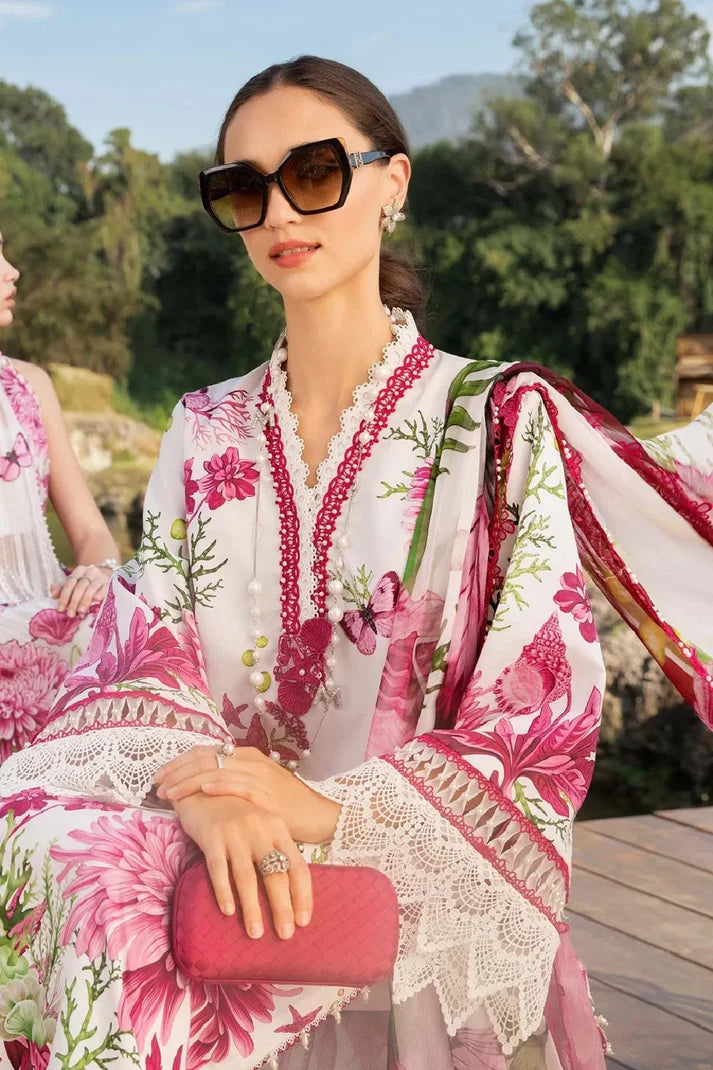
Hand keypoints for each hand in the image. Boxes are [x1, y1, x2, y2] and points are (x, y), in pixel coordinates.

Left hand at [51, 564, 110, 617]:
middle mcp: (90, 572)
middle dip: (74, 601)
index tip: (61, 609)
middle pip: (80, 586)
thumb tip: (53, 594)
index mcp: (79, 571)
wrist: (106, 574)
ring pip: (91, 587)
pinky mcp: (109, 582)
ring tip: (82, 612)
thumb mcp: (74, 583)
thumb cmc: (86, 583)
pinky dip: (101, 593)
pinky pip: (105, 588)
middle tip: (71, 614)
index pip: (70, 583)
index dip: (64, 596)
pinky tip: (97, 600)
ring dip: (86, 600)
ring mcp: (100, 577)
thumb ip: (63, 589)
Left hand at [155, 745, 340, 843]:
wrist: (318, 815)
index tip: (160, 776)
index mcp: (247, 756)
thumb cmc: (286, 805)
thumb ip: (233, 783)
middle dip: (177, 771)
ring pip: (216, 770)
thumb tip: (202, 788)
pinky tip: (202, 789)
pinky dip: (218, 784)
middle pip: (205, 758)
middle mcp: (251, 761)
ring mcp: (259, 775)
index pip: (205, 752)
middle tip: (157, 785)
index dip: (179, 762)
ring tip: (169, 793)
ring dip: (189, 781)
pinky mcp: (266, 793)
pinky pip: (237, 784)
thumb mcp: (258, 787)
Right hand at [173, 793, 310, 939]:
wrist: (205, 789)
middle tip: (285, 934)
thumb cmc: (238, 815)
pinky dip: (224, 892)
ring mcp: (236, 833)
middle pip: (275, 874)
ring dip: (252, 908)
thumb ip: (276, 851)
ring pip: (247, 877)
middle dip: (282, 907)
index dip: (303, 895)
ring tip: (256, 933)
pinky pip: (218, 869)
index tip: (304, 921)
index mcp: (278, 829)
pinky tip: (228, 911)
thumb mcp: (263, 827)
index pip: (298, 866)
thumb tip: (289, 893)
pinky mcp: (212, 837)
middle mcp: (260, 831)